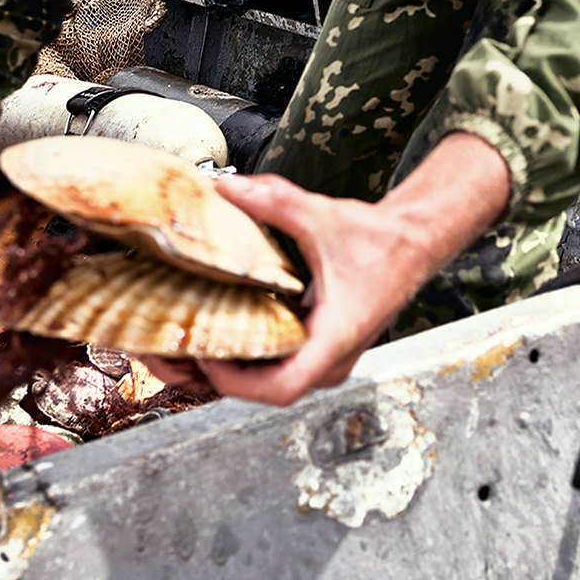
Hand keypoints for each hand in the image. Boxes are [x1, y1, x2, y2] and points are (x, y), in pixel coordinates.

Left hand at [181, 131, 511, 406]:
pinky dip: (240, 358)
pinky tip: (209, 335)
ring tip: (178, 346)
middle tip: (168, 352)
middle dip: (213, 377)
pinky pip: (272, 368)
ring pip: (265, 383)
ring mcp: (322, 359)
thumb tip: (227, 188)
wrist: (411, 246)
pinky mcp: (315, 350)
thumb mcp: (322, 216)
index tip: (204, 355)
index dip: (235, 381)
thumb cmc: (378, 241)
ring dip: (223, 371)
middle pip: (263, 391)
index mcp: (334, 338)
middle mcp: (328, 360)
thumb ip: (274, 201)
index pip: (282, 387)